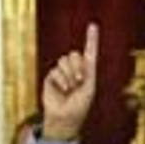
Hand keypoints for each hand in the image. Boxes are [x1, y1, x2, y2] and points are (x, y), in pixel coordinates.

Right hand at [41, 23, 98, 141]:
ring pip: (63, 60)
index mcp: (87, 71)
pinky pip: (55, 71)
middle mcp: (74, 69)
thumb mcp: (89, 87)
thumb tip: (73, 55)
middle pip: (74, 54)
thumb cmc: (80, 106)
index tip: (93, 25)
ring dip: (69, 74)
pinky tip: (64, 90)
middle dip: (77, 67)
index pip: (89, 52)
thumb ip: (85, 69)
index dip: (91, 39)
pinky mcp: (51, 77)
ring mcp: (62, 73)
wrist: (66, 118)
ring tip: (71, 88)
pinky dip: (61, 81)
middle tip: (79, 81)